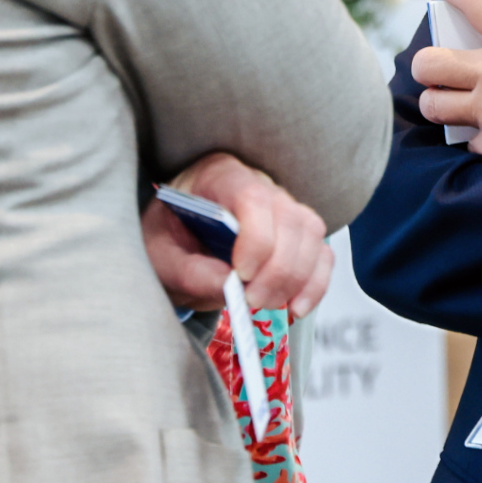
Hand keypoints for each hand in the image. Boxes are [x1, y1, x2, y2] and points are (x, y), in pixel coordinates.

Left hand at [144, 152, 336, 314]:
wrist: (176, 243)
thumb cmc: (168, 237)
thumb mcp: (160, 253)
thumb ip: (189, 269)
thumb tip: (228, 286)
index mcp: (220, 175)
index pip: (253, 197)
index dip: (257, 237)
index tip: (242, 274)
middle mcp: (259, 183)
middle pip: (290, 217)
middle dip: (278, 268)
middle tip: (252, 300)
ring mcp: (283, 206)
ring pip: (311, 234)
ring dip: (297, 277)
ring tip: (265, 303)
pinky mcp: (297, 235)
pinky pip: (321, 254)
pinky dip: (315, 284)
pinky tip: (297, 307)